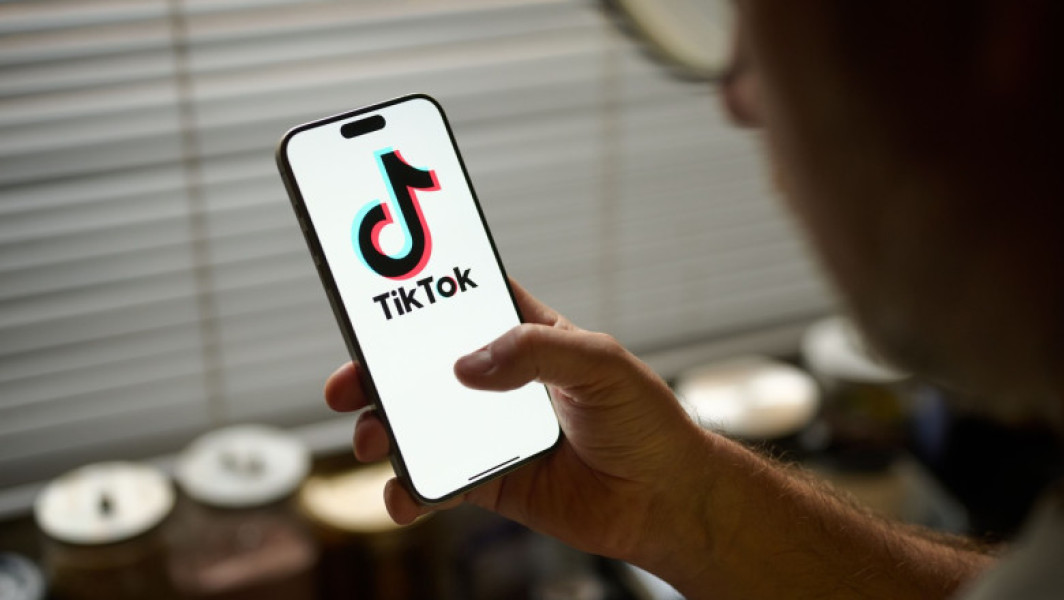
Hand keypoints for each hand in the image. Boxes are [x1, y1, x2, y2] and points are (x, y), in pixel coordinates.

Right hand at [324, 280, 715, 571]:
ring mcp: (489, 432)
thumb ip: (537, 352)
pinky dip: (409, 490)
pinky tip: (403, 495)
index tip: (373, 287)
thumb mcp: (602, 364)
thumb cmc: (646, 422)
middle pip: (422, 366)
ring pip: (418, 425)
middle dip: (377, 371)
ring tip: (371, 439)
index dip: (418, 292)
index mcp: (527, 335)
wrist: (666, 502)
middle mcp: (501, 381)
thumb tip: (467, 369)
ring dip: (383, 429)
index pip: (463, 301)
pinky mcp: (488, 482)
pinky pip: (435, 483)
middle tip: (346, 383)